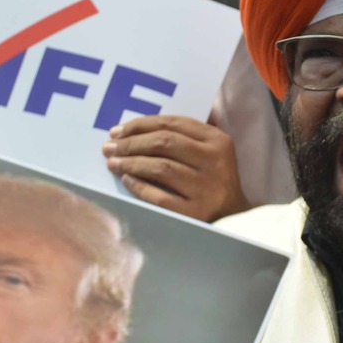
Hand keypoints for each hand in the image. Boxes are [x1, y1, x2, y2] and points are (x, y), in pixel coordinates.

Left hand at [103, 114, 248, 221]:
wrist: (233, 219)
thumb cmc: (213, 180)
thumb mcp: (211, 152)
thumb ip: (186, 135)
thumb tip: (137, 126)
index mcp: (218, 141)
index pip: (173, 124)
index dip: (141, 124)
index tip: (118, 130)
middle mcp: (215, 162)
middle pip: (164, 142)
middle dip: (131, 143)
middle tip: (109, 147)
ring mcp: (207, 188)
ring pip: (161, 167)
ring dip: (131, 163)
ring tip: (113, 163)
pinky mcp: (196, 213)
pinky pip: (160, 197)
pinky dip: (140, 187)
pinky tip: (127, 180)